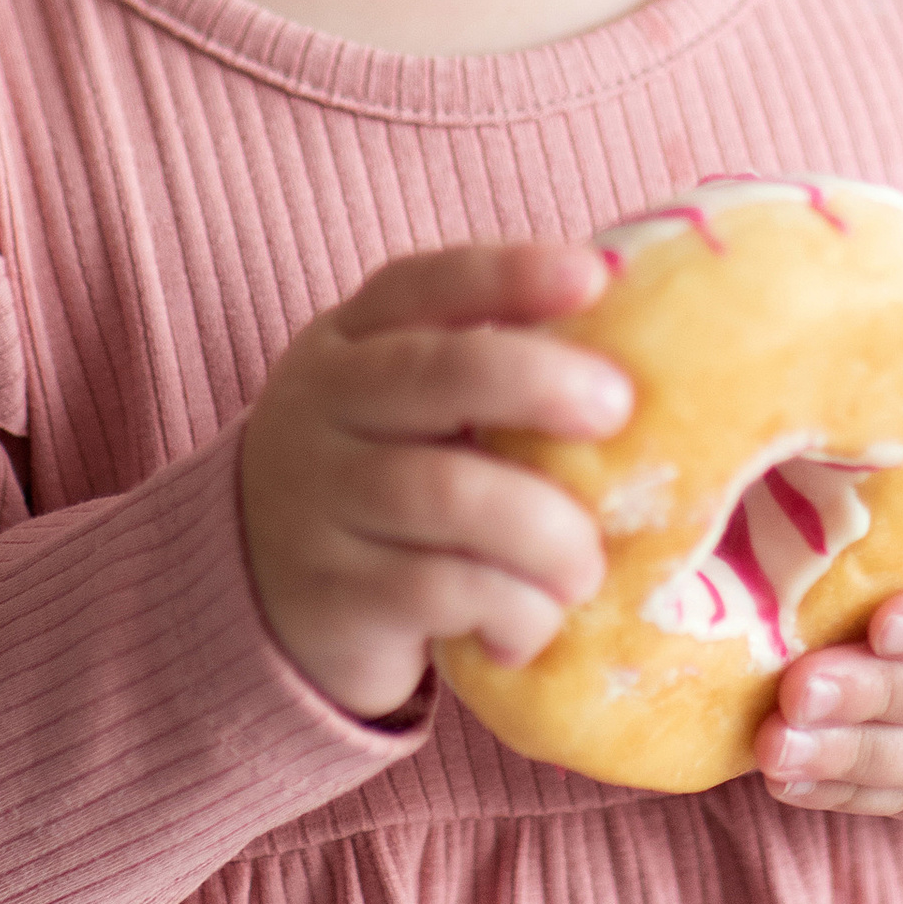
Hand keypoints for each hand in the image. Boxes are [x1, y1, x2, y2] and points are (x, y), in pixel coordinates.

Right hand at [242, 241, 631, 720]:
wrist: (259, 592)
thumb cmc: (381, 479)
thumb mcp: (403, 408)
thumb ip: (485, 374)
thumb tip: (643, 358)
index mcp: (350, 341)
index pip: (423, 285)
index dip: (509, 276)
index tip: (593, 276)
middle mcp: (323, 407)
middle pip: (435, 375)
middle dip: (540, 383)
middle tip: (618, 409)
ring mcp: (320, 500)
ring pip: (449, 494)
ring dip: (547, 533)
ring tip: (584, 567)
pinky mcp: (333, 594)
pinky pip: (442, 590)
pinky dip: (513, 610)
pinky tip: (528, 627)